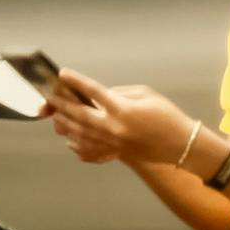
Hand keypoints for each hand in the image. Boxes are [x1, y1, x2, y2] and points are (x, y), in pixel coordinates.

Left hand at [47, 69, 195, 167]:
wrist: (181, 145)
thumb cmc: (167, 116)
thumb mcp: (147, 94)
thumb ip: (121, 93)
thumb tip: (101, 95)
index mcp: (123, 109)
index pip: (93, 91)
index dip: (76, 81)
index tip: (63, 74)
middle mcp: (114, 128)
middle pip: (80, 115)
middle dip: (62, 105)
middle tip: (49, 97)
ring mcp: (113, 144)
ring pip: (80, 135)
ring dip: (65, 124)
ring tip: (55, 116)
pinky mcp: (115, 155)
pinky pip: (89, 152)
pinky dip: (77, 146)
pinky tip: (70, 139)